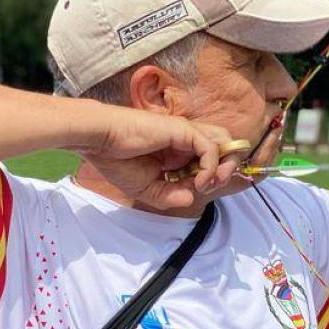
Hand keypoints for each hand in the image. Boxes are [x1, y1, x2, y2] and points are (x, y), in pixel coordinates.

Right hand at [71, 105, 243, 208]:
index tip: (202, 190)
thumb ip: (170, 195)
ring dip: (225, 165)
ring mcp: (186, 133)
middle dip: (228, 168)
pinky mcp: (183, 130)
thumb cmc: (117, 161)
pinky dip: (210, 167)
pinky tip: (198, 182)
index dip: (214, 175)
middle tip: (213, 186)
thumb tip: (191, 198)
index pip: (210, 158)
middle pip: (225, 147)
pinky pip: (210, 148)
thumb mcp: (146, 188)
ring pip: (225, 143)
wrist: (100, 142)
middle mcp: (186, 140)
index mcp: (178, 151)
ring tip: (211, 183)